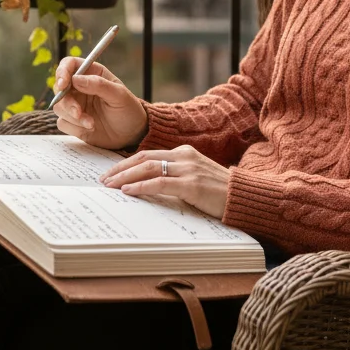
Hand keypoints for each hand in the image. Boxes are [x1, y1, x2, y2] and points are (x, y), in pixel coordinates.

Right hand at [51, 57, 146, 149]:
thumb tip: (75, 79)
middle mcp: (80, 87)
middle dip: (66, 102)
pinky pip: (62, 122)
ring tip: (91, 123)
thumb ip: (99, 85)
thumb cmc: (129, 110)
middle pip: (59, 88)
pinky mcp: (73, 121)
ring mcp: (75, 104)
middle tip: (78, 112)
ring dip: (73, 116)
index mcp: (92, 74)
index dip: (62, 72)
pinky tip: (90, 127)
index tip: (63, 84)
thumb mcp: (119, 95)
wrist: (131, 134)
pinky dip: (74, 126)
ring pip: (59, 106)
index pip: (69, 64)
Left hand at [97, 145, 230, 219]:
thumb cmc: (220, 192)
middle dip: (120, 169)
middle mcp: (184, 156)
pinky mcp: (192, 184)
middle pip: (143, 158)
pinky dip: (141, 186)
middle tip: (103, 180)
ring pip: (148, 168)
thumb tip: (147, 185)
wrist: (246, 198)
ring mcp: (189, 169)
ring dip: (125, 177)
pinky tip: (128, 191)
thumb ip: (175, 177)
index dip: (126, 163)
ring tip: (110, 186)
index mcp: (184, 152)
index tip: (111, 173)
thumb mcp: (195, 178)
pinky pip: (160, 183)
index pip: (148, 154)